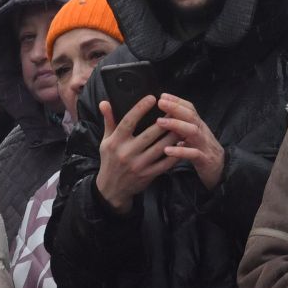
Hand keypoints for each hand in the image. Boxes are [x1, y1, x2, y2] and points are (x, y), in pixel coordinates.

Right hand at [92, 95, 172, 213]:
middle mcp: (127, 153)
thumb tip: (104, 102)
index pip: (128, 122)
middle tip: (174, 109)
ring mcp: (139, 165)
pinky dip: (176, 152)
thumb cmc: (110, 161)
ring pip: (161, 147)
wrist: (111, 190)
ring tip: (182, 124)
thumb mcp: (106, 141)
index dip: (140, 109)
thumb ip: (108, 121)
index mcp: (116, 142)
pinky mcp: (148, 175)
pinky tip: (183, 143)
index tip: (152, 98)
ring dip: (173, 135)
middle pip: (149, 133)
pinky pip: (165, 162)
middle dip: (164, 121)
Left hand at [157, 94, 225, 190]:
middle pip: (191, 116)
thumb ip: (182, 129)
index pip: (190, 109)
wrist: (222, 171)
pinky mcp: (205, 160)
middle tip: (160, 102)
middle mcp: (203, 132)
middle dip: (175, 107)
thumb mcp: (193, 138)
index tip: (162, 96)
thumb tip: (165, 118)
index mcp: (199, 126)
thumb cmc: (204, 153)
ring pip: (192, 131)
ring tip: (159, 122)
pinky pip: (193, 154)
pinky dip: (180, 151)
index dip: (177, 101)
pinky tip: (167, 150)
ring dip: (176, 125)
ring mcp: (205, 145)